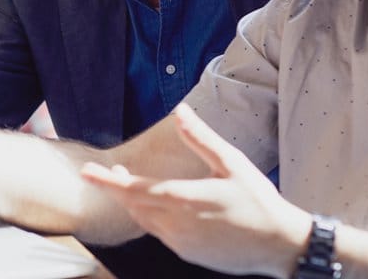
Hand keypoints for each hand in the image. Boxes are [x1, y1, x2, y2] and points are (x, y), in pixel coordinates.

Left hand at [81, 104, 310, 276]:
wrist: (282, 245)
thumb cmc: (259, 201)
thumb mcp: (232, 163)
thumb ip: (201, 138)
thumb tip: (180, 111)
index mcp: (185, 200)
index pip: (134, 190)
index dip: (106, 182)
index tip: (86, 173)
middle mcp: (178, 226)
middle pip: (134, 207)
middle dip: (119, 189)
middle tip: (115, 173)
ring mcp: (182, 244)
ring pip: (145, 222)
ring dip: (135, 203)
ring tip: (133, 185)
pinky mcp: (189, 255)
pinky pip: (160, 234)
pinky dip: (152, 218)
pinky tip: (162, 207)